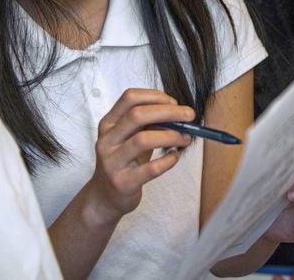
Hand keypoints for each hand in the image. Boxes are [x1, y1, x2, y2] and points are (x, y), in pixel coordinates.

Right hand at [82, 88, 195, 224]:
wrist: (105, 196)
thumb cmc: (123, 161)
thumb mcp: (129, 137)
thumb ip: (147, 124)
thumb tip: (177, 113)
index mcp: (108, 123)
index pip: (129, 98)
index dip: (155, 96)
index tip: (174, 102)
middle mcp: (107, 140)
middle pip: (137, 116)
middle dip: (168, 112)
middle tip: (189, 116)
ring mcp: (112, 162)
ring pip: (143, 140)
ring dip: (170, 135)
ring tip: (184, 138)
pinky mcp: (123, 182)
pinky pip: (151, 169)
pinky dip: (168, 160)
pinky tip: (175, 157)